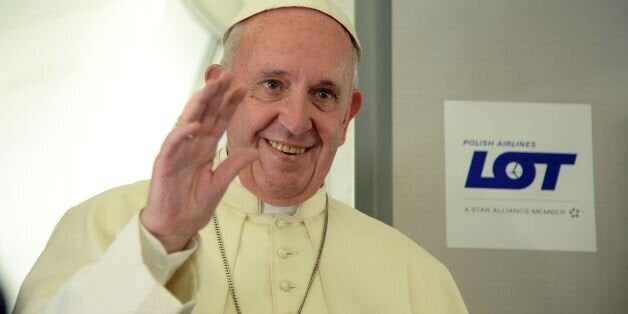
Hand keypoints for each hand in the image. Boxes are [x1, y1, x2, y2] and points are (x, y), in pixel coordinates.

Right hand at [140, 66, 257, 252]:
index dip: (230, 105)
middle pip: (204, 115)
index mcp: (204, 149)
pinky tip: (195, 125)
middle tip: (227, 75)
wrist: (174, 228)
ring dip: (198, 105)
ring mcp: (177, 152)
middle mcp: (191, 146)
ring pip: (188, 122)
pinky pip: (173, 145)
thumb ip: (234, 166)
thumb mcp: (220, 184)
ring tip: (210, 88)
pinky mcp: (165, 164)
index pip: (219, 121)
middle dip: (215, 95)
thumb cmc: (192, 206)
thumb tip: (255, 151)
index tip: (243, 88)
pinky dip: (183, 134)